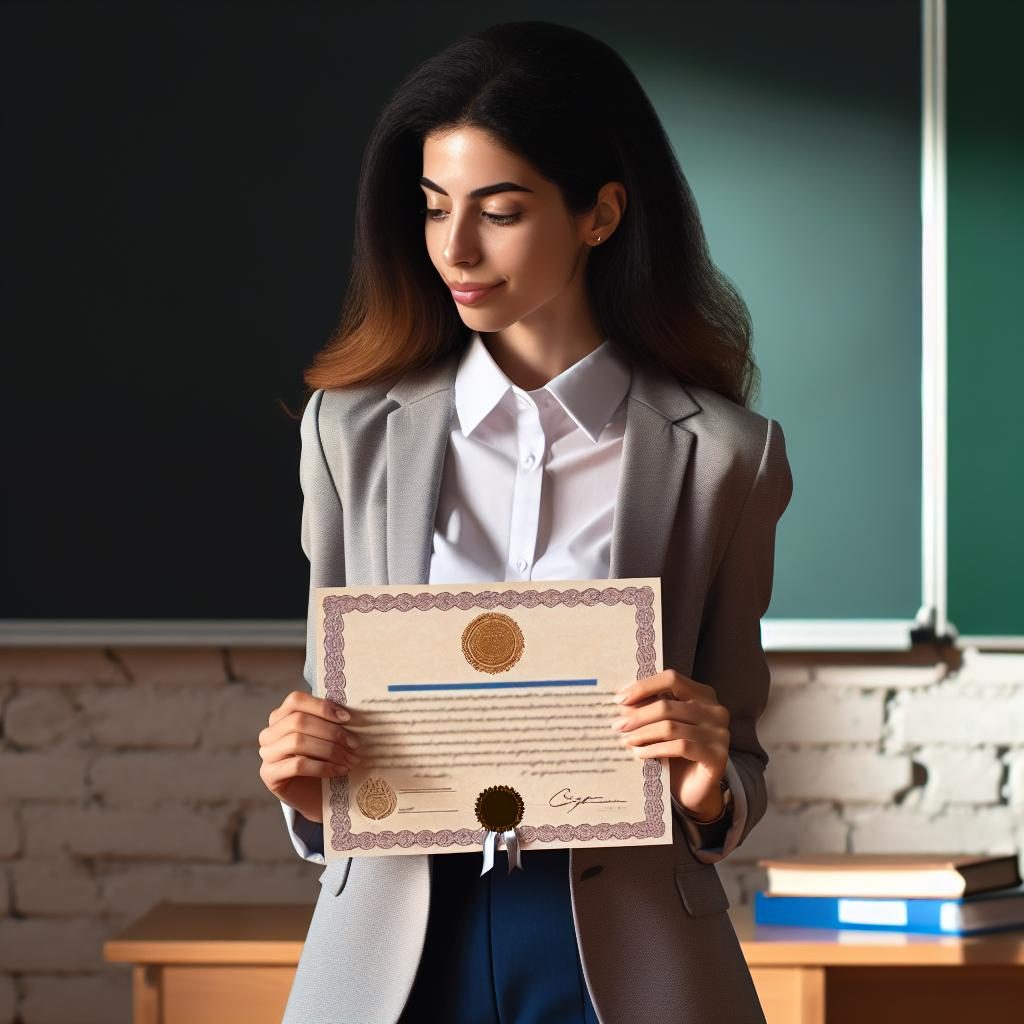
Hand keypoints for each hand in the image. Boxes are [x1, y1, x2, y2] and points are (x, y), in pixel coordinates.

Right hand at [258, 691, 361, 823]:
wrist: (316, 796)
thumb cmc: (322, 760)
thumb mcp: (325, 737)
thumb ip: (329, 721)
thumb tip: (349, 713)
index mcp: (280, 716)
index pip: (295, 700)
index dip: (322, 707)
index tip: (347, 718)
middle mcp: (269, 733)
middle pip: (298, 721)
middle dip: (331, 732)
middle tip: (355, 744)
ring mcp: (266, 754)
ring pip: (298, 741)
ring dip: (330, 750)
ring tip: (350, 759)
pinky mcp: (269, 775)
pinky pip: (298, 765)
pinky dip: (323, 767)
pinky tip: (340, 771)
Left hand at [609, 669, 729, 820]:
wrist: (694, 788)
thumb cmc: (675, 752)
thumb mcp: (661, 726)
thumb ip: (648, 710)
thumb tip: (621, 700)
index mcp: (702, 694)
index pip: (671, 679)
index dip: (644, 687)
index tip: (619, 699)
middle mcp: (715, 710)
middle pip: (667, 706)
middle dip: (637, 716)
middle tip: (617, 725)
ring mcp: (720, 733)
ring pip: (671, 727)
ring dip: (643, 734)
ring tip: (626, 741)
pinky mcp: (718, 756)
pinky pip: (680, 747)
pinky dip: (656, 749)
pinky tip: (640, 754)